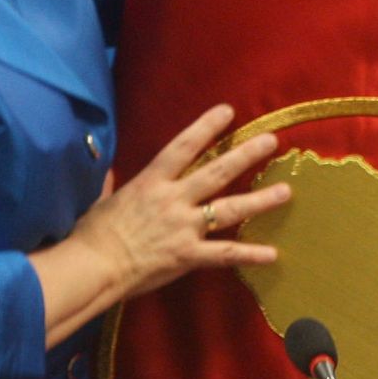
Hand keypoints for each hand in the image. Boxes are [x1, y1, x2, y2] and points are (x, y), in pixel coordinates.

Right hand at [74, 104, 286, 300]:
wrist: (93, 266)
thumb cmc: (92, 233)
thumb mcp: (103, 200)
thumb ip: (114, 184)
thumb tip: (111, 172)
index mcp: (152, 182)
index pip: (183, 147)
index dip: (206, 127)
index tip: (228, 111)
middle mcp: (173, 199)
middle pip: (216, 171)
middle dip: (245, 155)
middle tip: (271, 141)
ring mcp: (184, 227)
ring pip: (229, 209)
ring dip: (260, 200)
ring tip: (285, 191)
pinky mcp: (188, 256)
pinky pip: (225, 254)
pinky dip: (249, 254)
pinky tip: (273, 254)